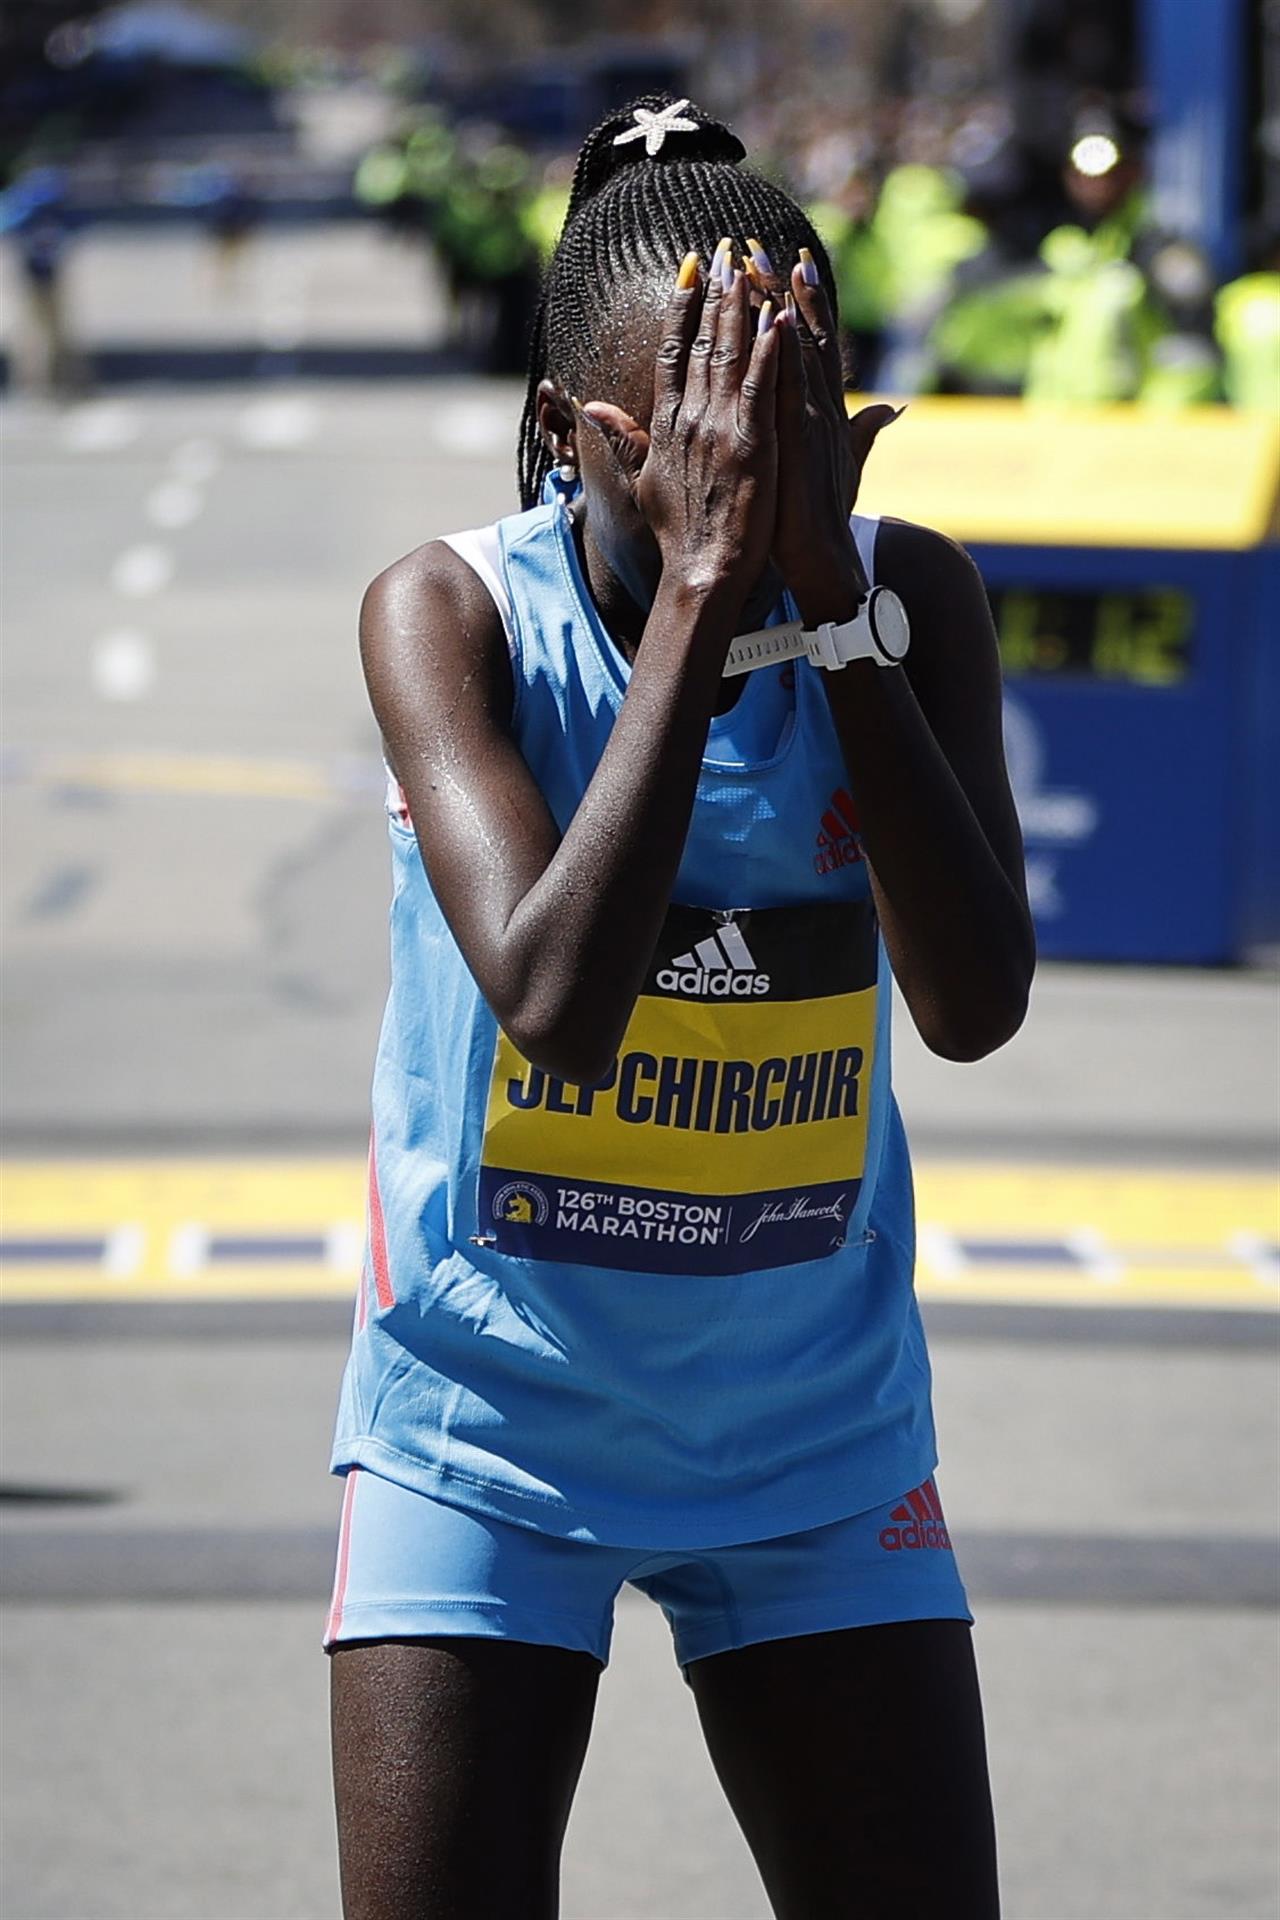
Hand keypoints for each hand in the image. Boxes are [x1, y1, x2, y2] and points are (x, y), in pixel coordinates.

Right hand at [578, 255, 781, 608]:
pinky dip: (770, 352)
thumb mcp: (644, 480)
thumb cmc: (678, 532)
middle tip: (725, 246)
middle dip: (714, 291)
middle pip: (702, 342)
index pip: (674, 352)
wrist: (701, 570)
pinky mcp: (751, 445)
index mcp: (667, 424)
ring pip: (731, 356)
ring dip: (740, 307)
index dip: (682, 306)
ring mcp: (721, 430)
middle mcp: (690, 419)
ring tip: (750, 264)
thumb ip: (625, 438)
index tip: (690, 268)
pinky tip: (778, 317)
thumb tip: (592, 408)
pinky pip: (763, 388)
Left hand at [770, 250, 900, 621]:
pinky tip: (769, 316)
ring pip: (792, 350)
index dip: (803, 302)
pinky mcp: (798, 441)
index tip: (789, 261)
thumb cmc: (826, 523)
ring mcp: (810, 423)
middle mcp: (821, 409)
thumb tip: (892, 408)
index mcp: (825, 414)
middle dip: (783, 288)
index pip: (811, 347)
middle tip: (760, 243)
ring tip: (755, 261)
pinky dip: (779, 349)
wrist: (827, 564)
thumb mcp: (844, 470)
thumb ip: (865, 434)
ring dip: (775, 303)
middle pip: (801, 336)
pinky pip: (786, 384)